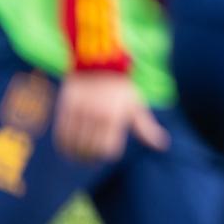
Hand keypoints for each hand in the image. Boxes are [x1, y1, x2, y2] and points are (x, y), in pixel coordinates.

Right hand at [54, 71, 168, 162]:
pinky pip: (61, 135)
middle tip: (92, 159)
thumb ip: (146, 128)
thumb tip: (162, 146)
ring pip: (74, 145)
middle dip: (92, 158)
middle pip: (90, 150)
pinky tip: (69, 149)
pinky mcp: (65, 108)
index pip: (107, 149)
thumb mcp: (136, 106)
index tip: (108, 152)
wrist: (98, 64)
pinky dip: (64, 146)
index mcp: (114, 116)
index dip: (107, 155)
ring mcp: (79, 112)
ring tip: (80, 156)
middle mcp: (96, 115)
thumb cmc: (121, 88)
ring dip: (76, 155)